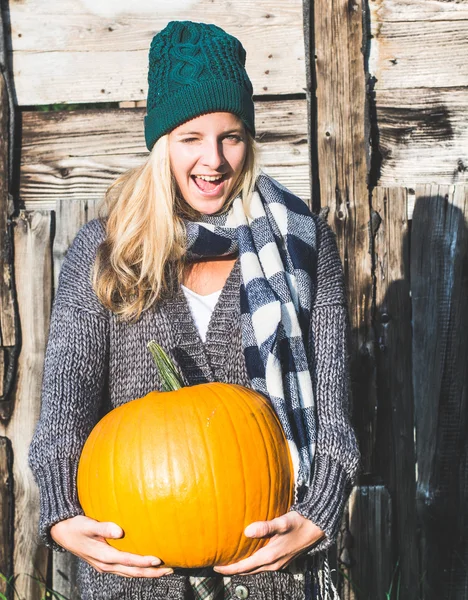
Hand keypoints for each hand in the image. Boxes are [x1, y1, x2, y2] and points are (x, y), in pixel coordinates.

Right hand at [50, 515, 172, 577]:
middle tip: (169, 570)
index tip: (158, 560)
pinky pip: (125, 570)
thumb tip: (120, 531)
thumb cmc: (76, 526)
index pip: (128, 561)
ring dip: (146, 573)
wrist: (62, 533)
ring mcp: (105, 566)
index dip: (143, 562)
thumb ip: (104, 527)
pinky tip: (146, 565)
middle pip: (132, 572)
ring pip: (130, 573)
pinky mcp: (106, 563)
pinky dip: (137, 569)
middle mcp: (105, 565)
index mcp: (103, 556)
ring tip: (163, 570)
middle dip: (151, 573)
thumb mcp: (88, 525)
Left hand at [213, 511, 324, 574]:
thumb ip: (265, 527)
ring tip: (230, 561)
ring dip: (242, 567)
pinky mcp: (282, 560)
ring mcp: (278, 563)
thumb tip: (247, 531)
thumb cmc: (299, 523)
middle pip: (248, 570)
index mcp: (270, 556)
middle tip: (218, 564)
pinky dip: (252, 564)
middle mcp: (273, 564)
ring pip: (255, 569)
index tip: (215, 566)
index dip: (229, 568)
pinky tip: (248, 555)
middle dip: (233, 569)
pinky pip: (262, 566)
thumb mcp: (282, 522)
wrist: (317, 528)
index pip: (244, 566)